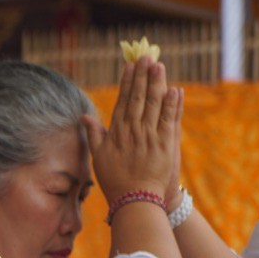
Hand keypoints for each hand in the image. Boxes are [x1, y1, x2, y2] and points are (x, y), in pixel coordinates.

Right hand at [91, 59, 179, 205]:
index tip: (131, 66)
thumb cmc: (115, 180)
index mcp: (117, 132)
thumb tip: (84, 117)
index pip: (123, 101)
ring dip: (157, 83)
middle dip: (143, 76)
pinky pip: (169, 120)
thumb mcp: (99, 157)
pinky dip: (172, 104)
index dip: (128, 82)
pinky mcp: (165, 145)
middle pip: (139, 98)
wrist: (135, 200)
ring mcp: (150, 137)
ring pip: (154, 104)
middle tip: (147, 57)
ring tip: (159, 66)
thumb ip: (94, 135)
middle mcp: (133, 131)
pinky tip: (174, 90)